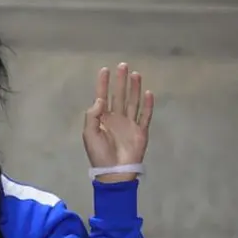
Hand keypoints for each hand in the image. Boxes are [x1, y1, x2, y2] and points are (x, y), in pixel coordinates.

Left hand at [82, 62, 153, 181]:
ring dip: (134, 88)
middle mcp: (116, 118)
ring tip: (135, 74)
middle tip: (123, 65)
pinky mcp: (141, 131)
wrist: (114, 172)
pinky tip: (148, 93)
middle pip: (119, 95)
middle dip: (120, 81)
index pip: (103, 97)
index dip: (103, 84)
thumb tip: (100, 99)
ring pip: (133, 102)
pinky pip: (145, 115)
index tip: (105, 70)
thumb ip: (92, 116)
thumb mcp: (89, 135)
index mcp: (102, 119)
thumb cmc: (99, 154)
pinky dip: (147, 105)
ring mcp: (129, 124)